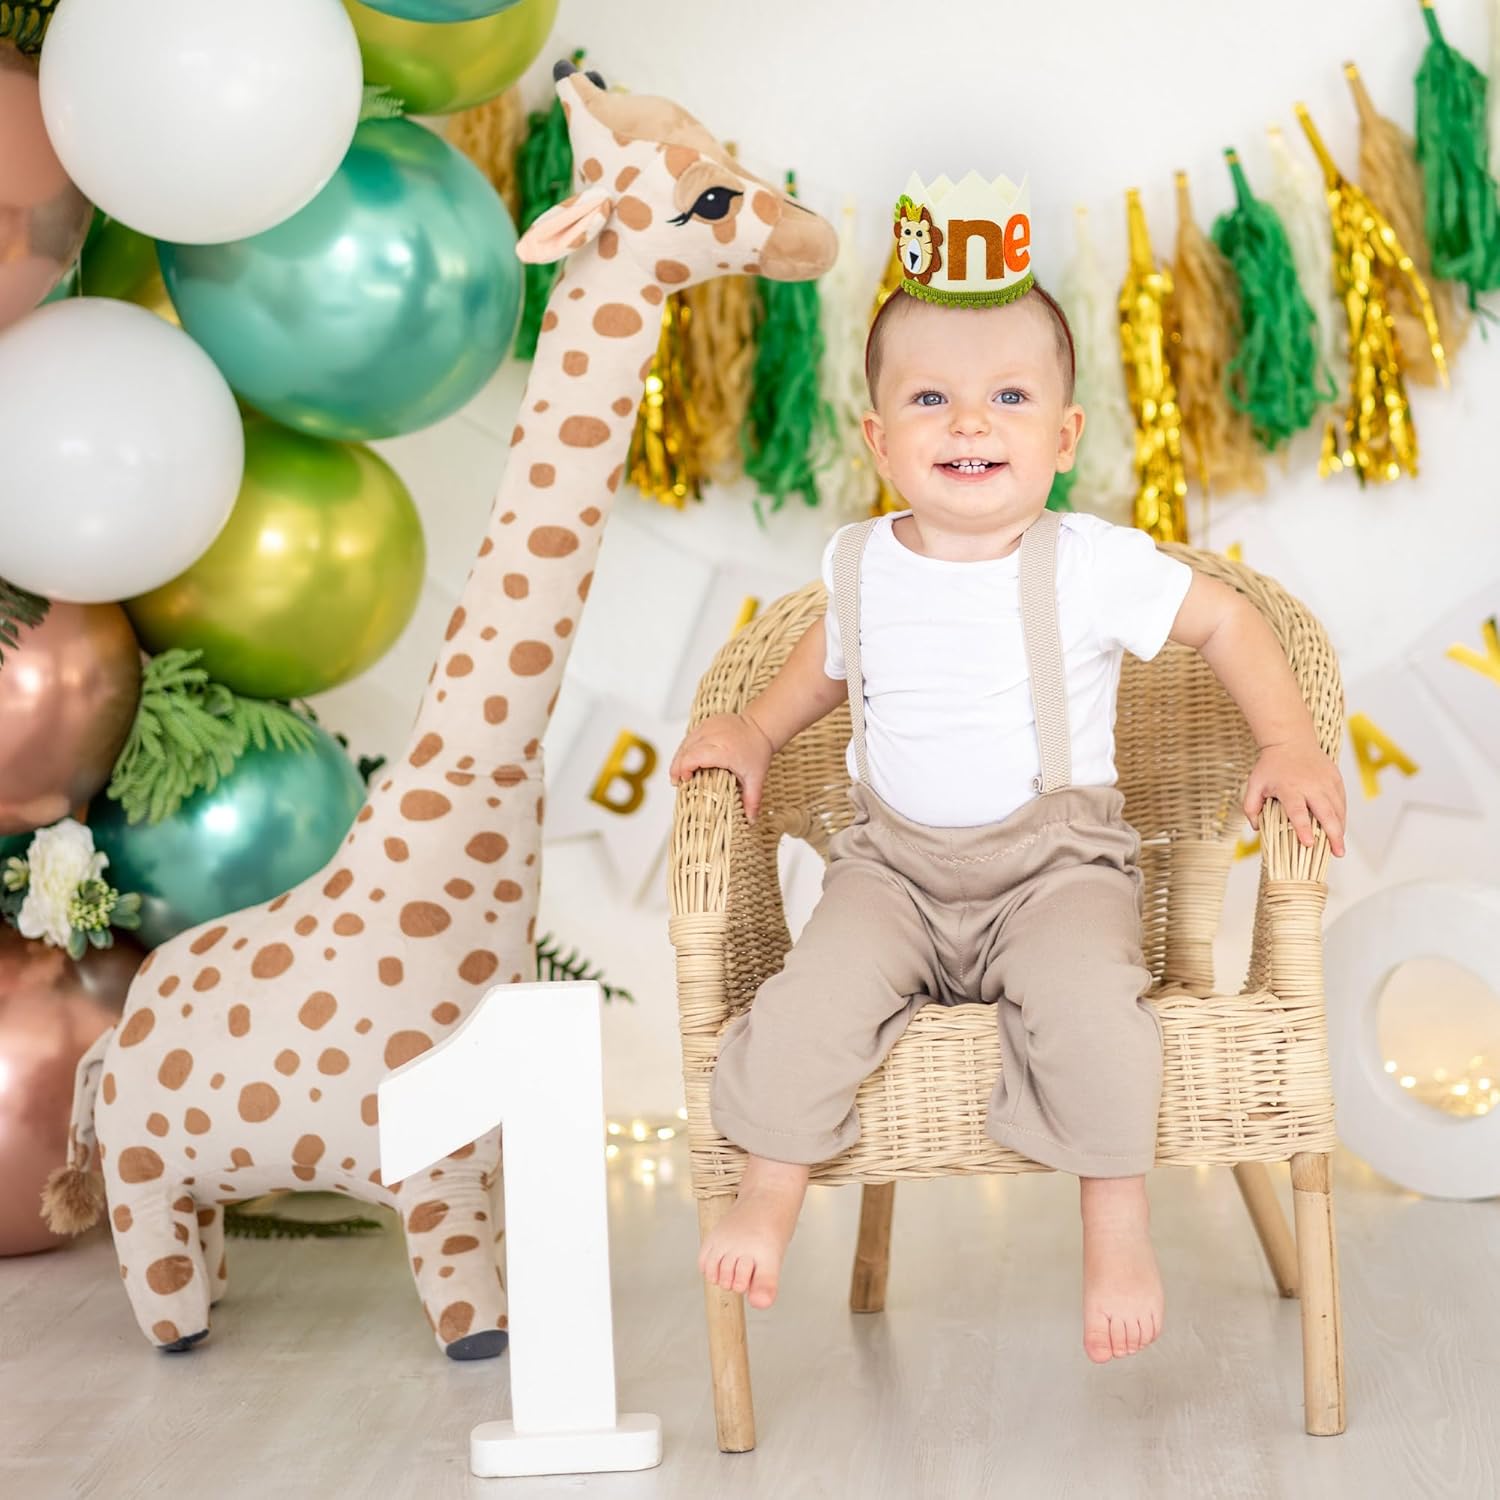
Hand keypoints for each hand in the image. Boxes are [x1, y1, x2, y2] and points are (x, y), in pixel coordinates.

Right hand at [668, 711, 774, 820]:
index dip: (684, 769)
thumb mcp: (756, 778)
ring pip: (684, 743)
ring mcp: (708, 726)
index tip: (685, 781)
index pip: (694, 757)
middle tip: (676, 782)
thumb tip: (751, 820)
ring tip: (678, 773)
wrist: (761, 726)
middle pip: (685, 751)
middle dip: (677, 767)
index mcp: (723, 749)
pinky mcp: (706, 723)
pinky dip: (685, 749)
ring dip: (679, 758)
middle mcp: (713, 735)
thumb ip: (752, 800)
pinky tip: (685, 760)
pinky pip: (689, 737)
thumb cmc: (758, 750)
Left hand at [1245, 738, 1346, 856]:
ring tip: (1339, 846)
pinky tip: (1339, 828)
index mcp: (1290, 788)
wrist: (1290, 741)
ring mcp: (1326, 782)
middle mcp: (1312, 786)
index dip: (1303, 829)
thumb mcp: (1254, 784)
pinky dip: (1342, 816)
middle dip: (1333, 835)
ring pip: (1338, 809)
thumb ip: (1251, 807)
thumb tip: (1257, 828)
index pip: (1298, 812)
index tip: (1309, 844)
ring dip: (1340, 828)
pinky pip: (1342, 801)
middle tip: (1338, 853)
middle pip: (1326, 813)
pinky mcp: (1336, 778)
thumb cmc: (1270, 766)